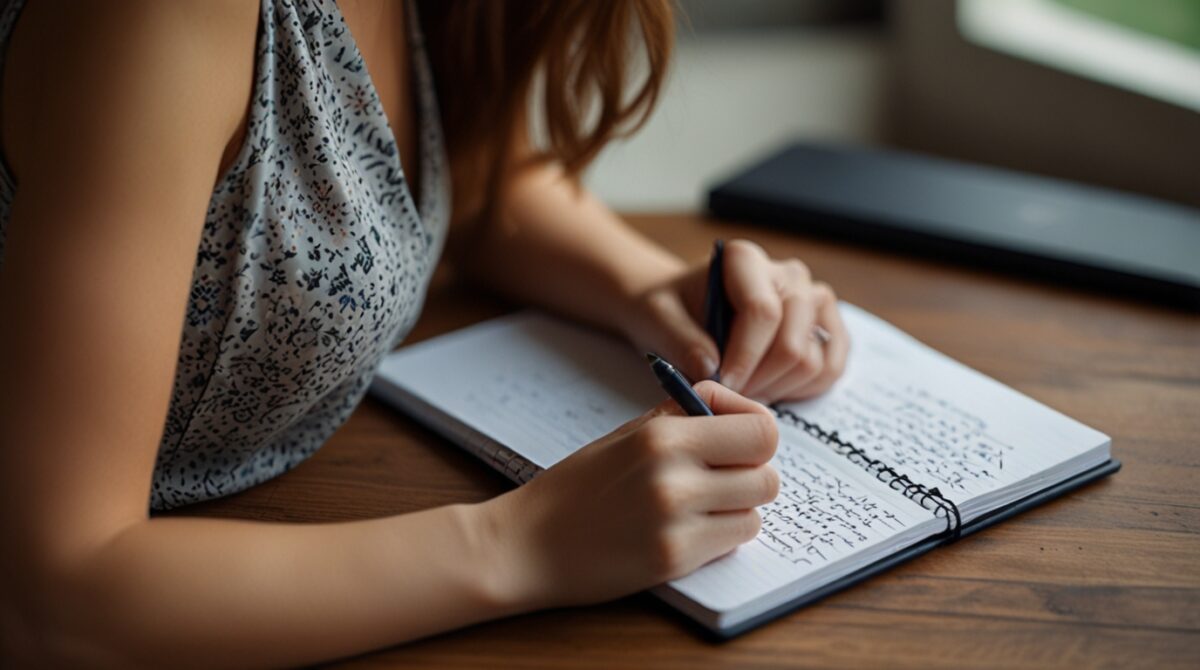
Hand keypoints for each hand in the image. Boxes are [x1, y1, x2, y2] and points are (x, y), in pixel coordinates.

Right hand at [480, 381, 778, 608]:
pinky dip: (721, 538)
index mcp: (663, 434)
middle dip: (750, 477)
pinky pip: (734, 543)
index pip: (762, 429)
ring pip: (756, 511)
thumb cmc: (579, 485)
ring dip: (737, 510)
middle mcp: (674, 474)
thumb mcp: (629, 433)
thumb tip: (741, 416)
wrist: (528, 542)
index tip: (738, 443)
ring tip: (700, 508)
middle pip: (767, 475)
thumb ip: (686, 418)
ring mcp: (676, 521)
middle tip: (719, 481)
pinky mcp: (673, 560)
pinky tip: (688, 532)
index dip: (756, 435)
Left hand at [620, 239, 849, 402]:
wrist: (681, 309)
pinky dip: (800, 390)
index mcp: (745, 260)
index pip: (761, 313)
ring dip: (775, 389)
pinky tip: (768, 389)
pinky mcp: (827, 327)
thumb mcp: (656, 319)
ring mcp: (813, 300)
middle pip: (792, 343)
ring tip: (741, 393)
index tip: (719, 387)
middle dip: (757, 381)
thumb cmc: (669, 310)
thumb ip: (680, 341)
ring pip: (812, 362)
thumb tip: (712, 369)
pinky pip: (830, 369)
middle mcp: (788, 274)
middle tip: (727, 398)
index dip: (742, 358)